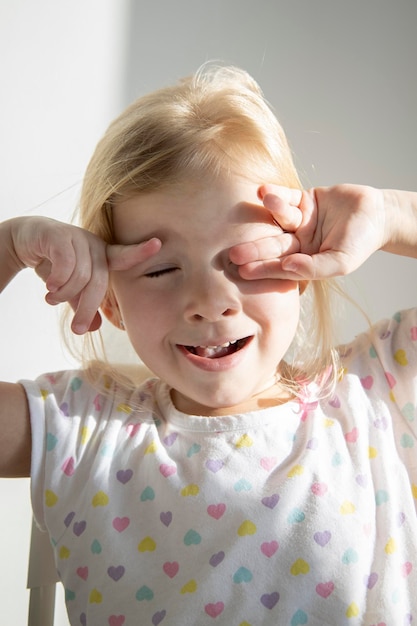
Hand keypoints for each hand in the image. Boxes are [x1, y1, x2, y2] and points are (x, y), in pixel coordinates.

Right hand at [8, 216, 160, 332]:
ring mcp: (76, 237)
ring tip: (51, 298)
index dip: (140, 251)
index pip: (124, 255)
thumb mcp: (70, 288)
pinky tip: (49, 287)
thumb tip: (94, 328)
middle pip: (98, 282)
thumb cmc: (53, 263)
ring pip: (80, 276)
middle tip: (76, 329)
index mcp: (102, 256)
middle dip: (88, 309)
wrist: (24, 240)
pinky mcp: (57, 235)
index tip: (158, 244)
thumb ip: (82, 304)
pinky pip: (65, 263)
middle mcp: (93, 245)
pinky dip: (57, 281)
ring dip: (65, 294)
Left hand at [230, 184, 385, 280]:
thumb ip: (314, 267)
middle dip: (254, 247)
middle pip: (273, 244)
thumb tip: (288, 267)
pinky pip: (288, 196)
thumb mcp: (341, 262)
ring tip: (266, 201)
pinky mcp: (304, 200)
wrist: (379, 214)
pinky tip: (263, 190)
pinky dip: (277, 193)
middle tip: (232, 252)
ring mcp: (300, 220)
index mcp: (304, 260)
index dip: (262, 268)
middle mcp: (298, 242)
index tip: (242, 271)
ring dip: (273, 210)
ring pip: (281, 217)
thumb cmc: (361, 243)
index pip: (280, 266)